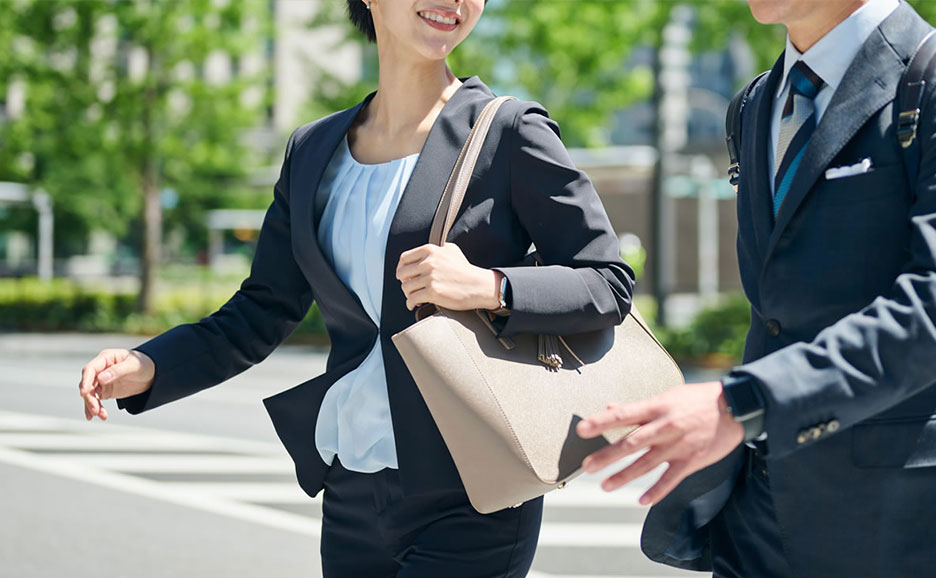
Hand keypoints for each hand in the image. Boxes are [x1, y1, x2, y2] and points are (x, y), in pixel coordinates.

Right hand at [79, 349, 154, 420]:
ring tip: (101, 415)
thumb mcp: (134, 365)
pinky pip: (96, 400)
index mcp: (106, 358)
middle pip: (88, 384)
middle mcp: (100, 369)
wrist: (152, 372)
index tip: (84, 393)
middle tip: (96, 410)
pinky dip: (96, 408)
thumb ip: (118, 371)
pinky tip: (100, 416)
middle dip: (89, 398)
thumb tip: (100, 379)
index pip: (90, 369)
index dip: (85, 381)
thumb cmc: (143, 364)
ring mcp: (101, 381)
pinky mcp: (105, 391)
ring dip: (93, 405)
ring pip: (90, 394)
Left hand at [396, 243, 501, 311]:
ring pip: (406, 288)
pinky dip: (410, 304)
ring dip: (408, 294)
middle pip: (402, 274)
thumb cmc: (465, 270)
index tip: (404, 276)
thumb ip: (435, 249)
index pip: (404, 258)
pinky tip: (414, 305)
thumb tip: (418, 256)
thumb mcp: (451, 250)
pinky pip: (412, 299)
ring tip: (415, 297)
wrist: (478, 285)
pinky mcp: (433, 292)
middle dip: (404, 282)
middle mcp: (428, 262)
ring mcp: (430, 278)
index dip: (402, 268)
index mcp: (430, 250)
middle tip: (410, 287)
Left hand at [576, 382, 743, 505]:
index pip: (623, 414)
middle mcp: (664, 427)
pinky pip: (670, 480)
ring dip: (624, 476)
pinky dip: (656, 492)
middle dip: (607, 456)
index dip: (601, 422)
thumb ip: (638, 406)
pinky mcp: (691, 461)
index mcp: (656, 408)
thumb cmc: (698, 399)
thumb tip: (610, 406)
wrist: (736, 408)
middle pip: (630, 443)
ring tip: (605, 486)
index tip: (581, 430)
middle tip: (586, 466)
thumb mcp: (667, 396)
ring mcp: (677, 446)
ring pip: (646, 464)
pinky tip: (641, 501)